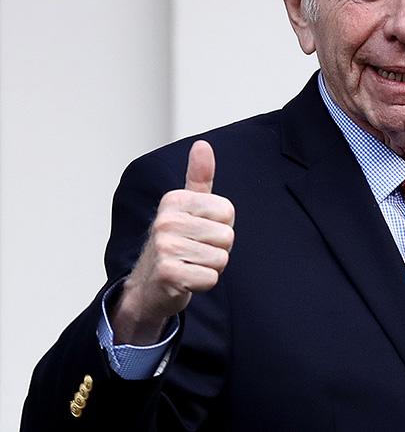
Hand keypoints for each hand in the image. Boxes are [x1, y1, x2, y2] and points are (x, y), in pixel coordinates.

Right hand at [112, 140, 235, 344]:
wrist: (149, 287)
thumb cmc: (176, 244)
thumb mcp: (187, 208)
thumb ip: (199, 178)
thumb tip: (203, 145)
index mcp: (174, 200)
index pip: (228, 212)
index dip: (221, 227)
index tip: (199, 232)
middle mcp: (165, 220)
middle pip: (227, 236)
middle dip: (217, 250)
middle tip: (194, 252)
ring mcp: (164, 247)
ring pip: (221, 258)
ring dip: (210, 267)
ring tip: (189, 265)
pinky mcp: (168, 273)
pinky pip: (211, 278)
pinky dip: (203, 284)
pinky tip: (185, 280)